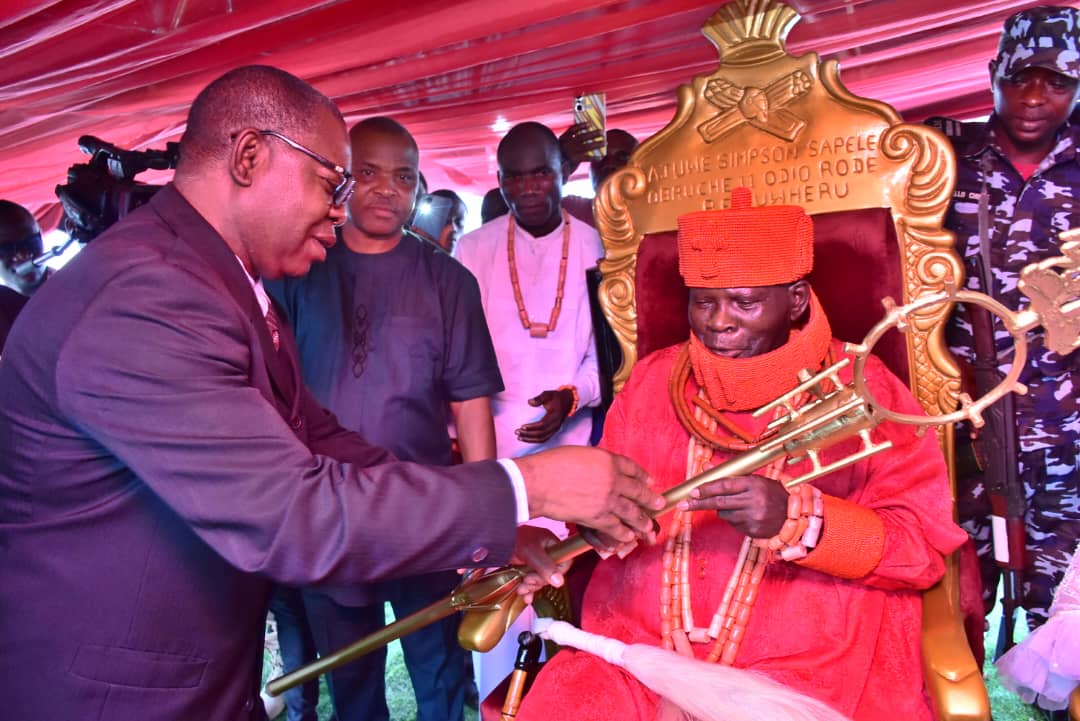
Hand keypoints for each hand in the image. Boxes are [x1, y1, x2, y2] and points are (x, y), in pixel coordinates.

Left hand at [510, 525, 570, 604]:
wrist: (493, 538)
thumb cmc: (511, 537)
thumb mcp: (530, 551)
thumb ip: (544, 566)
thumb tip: (559, 581)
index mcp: (551, 544)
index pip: (564, 562)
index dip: (556, 574)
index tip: (544, 578)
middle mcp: (545, 553)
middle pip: (550, 575)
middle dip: (538, 582)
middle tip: (527, 582)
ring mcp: (535, 562)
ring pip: (540, 580)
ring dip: (531, 587)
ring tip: (521, 588)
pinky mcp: (525, 568)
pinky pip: (531, 582)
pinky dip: (528, 590)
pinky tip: (525, 596)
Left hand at [515, 388, 574, 444]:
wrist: (567, 401)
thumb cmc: (556, 397)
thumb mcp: (548, 394)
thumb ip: (539, 398)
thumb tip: (529, 402)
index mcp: (554, 415)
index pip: (542, 424)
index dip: (532, 427)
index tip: (522, 426)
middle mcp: (556, 424)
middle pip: (541, 433)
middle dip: (528, 434)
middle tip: (517, 432)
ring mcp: (555, 429)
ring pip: (542, 438)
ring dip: (530, 439)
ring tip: (519, 437)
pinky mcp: (553, 431)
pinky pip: (544, 439)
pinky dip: (535, 440)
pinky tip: (526, 439)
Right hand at [515, 446, 663, 545]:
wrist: (538, 482)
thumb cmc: (552, 464)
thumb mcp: (580, 454)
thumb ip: (596, 463)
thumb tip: (601, 470)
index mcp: (608, 460)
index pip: (632, 468)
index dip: (643, 477)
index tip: (649, 482)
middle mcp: (613, 480)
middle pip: (638, 491)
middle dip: (651, 500)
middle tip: (660, 505)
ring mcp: (607, 500)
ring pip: (632, 512)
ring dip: (642, 521)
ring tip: (649, 527)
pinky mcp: (597, 517)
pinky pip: (616, 527)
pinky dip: (624, 533)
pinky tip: (629, 537)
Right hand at [558, 122, 604, 175]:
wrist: (554, 168)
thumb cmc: (559, 158)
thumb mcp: (560, 147)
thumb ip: (568, 141)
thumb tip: (584, 136)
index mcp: (564, 139)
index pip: (573, 129)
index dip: (581, 126)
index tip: (589, 123)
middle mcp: (568, 144)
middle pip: (583, 136)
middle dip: (593, 134)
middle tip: (602, 132)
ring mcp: (572, 151)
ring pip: (587, 145)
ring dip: (597, 143)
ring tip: (605, 142)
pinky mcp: (575, 159)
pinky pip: (587, 158)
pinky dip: (594, 158)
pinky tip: (600, 158)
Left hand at [678, 474, 788, 538]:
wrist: (793, 516)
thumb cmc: (772, 494)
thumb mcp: (754, 480)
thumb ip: (729, 475)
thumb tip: (705, 467)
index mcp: (754, 484)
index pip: (725, 485)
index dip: (707, 488)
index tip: (692, 490)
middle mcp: (754, 501)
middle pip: (720, 502)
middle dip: (699, 503)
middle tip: (683, 505)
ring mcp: (754, 517)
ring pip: (724, 514)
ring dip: (722, 509)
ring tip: (736, 505)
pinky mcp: (753, 530)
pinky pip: (733, 524)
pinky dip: (733, 519)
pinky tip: (745, 515)